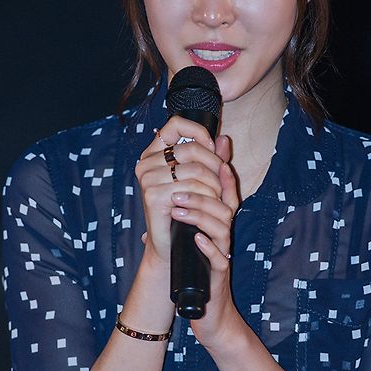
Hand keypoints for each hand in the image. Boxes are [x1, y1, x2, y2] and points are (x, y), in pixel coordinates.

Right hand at [134, 117, 222, 267]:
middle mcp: (146, 163)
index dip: (199, 132)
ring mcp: (147, 179)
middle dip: (214, 165)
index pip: (176, 124)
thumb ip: (213, 159)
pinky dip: (206, 199)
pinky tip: (203, 209)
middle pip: (192, 148)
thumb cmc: (187, 213)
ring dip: (214, 186)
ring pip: (196, 170)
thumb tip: (224, 139)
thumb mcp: (204, 182)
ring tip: (215, 200)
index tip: (212, 149)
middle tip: (220, 184)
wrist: (173, 246)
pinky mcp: (153, 196)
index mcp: (154, 154)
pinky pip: (191, 188)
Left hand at [174, 135, 241, 348]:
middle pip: (224, 205)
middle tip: (176, 188)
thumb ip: (185, 211)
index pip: (226, 192)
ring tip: (177, 209)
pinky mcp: (219, 273)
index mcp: (217, 221)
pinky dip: (208, 246)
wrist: (205, 306)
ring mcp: (223, 252)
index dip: (221, 173)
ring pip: (221, 227)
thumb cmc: (195, 265)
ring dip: (200, 216)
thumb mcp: (189, 233)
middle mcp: (224, 234)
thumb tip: (174, 187)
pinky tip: (194, 239)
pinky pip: (219, 256)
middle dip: (202, 193)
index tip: (204, 160)